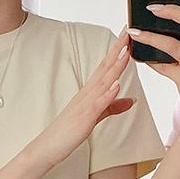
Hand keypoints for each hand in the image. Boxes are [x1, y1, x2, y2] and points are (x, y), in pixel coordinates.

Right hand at [31, 31, 134, 167]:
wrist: (48, 147)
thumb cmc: (69, 131)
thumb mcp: (95, 116)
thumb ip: (112, 107)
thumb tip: (131, 100)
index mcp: (90, 92)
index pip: (106, 67)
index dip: (117, 51)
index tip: (126, 35)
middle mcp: (87, 94)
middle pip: (105, 68)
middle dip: (117, 50)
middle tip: (127, 31)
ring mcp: (85, 105)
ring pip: (103, 82)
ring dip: (115, 66)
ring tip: (126, 51)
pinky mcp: (84, 119)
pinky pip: (98, 105)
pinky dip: (107, 94)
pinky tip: (116, 85)